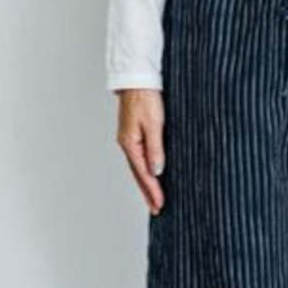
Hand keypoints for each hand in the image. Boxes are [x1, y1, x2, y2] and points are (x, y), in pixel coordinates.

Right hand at [116, 89, 165, 215]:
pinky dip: (146, 171)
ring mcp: (130, 139)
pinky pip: (140, 158)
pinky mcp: (135, 134)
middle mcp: (127, 144)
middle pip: (139, 174)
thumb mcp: (154, 124)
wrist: (137, 78)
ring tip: (154, 199)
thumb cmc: (146, 97)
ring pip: (139, 168)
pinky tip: (151, 176)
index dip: (152, 191)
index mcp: (130, 143)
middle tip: (156, 209)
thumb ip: (155, 148)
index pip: (143, 174)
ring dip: (147, 184)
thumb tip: (157, 171)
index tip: (160, 205)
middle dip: (148, 193)